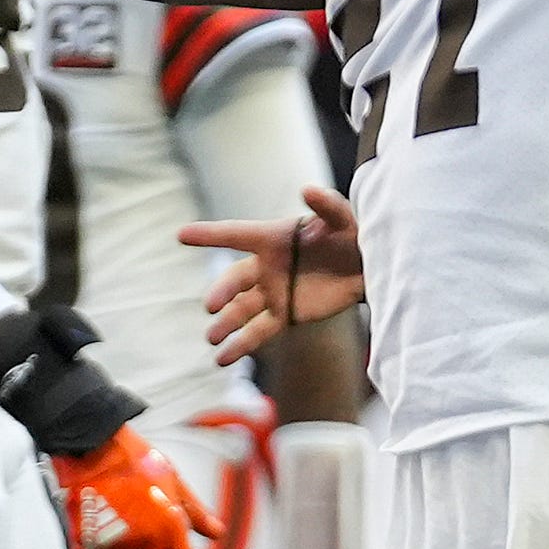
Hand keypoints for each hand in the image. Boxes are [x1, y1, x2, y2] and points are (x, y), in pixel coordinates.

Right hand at [50, 426, 224, 548]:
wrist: (96, 447)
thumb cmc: (138, 462)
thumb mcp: (177, 483)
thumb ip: (196, 514)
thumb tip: (216, 534)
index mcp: (173, 530)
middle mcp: (149, 544)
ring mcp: (118, 547)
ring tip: (111, 532)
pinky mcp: (89, 546)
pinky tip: (93, 529)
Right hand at [181, 185, 366, 364]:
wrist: (367, 267)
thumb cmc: (351, 234)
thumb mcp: (342, 217)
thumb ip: (326, 205)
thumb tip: (308, 189)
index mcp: (273, 238)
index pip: (235, 235)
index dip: (210, 235)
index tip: (182, 235)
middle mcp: (267, 266)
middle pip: (235, 279)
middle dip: (222, 291)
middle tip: (211, 305)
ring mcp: (274, 292)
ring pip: (241, 309)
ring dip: (225, 323)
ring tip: (212, 338)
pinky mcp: (286, 314)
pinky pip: (258, 331)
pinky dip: (241, 345)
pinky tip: (223, 359)